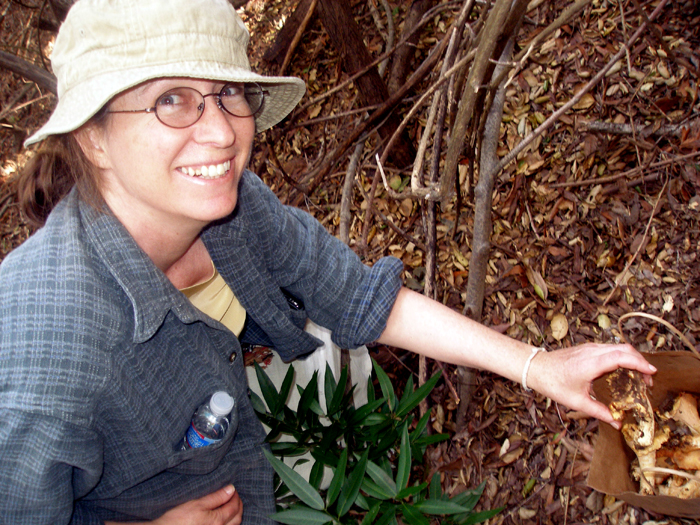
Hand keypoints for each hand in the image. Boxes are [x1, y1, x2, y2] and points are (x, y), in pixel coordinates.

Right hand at [107, 484, 242, 524]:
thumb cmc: (174, 517)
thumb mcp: (195, 502)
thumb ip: (215, 497)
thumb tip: (231, 489)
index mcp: (215, 520)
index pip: (233, 507)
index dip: (235, 496)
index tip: (232, 488)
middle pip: (236, 518)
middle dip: (239, 505)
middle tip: (235, 496)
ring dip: (235, 515)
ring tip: (231, 505)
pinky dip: (229, 523)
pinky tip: (224, 517)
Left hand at [526, 343, 656, 427]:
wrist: (536, 367)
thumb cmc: (553, 383)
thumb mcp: (577, 402)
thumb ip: (599, 412)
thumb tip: (617, 423)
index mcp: (590, 364)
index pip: (621, 357)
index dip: (639, 363)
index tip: (652, 373)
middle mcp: (592, 352)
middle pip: (624, 349)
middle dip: (640, 362)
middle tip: (648, 380)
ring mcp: (590, 348)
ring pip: (618, 347)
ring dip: (632, 358)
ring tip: (639, 377)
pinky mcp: (588, 348)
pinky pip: (610, 348)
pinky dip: (622, 357)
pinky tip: (624, 371)